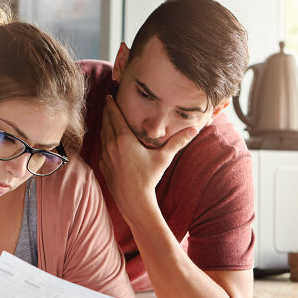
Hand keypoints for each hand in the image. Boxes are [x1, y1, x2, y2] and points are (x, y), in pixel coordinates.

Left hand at [99, 96, 196, 220]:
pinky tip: (108, 141)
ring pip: (102, 135)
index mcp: (124, 139)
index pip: (115, 116)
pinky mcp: (103, 165)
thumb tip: (194, 130)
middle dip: (107, 112)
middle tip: (107, 103)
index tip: (109, 96)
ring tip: (107, 119)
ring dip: (104, 126)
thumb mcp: (164, 158)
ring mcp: (105, 156)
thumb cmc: (149, 178)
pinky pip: (102, 148)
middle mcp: (111, 145)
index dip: (111, 105)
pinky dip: (104, 140)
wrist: (133, 200)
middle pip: (106, 123)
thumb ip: (178, 142)